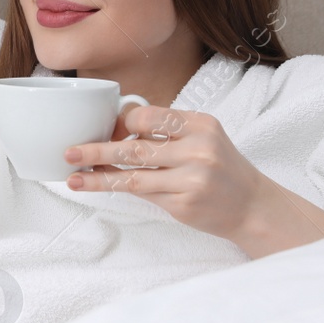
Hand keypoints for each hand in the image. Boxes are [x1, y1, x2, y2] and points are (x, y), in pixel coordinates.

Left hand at [62, 105, 323, 256]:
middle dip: (97, 149)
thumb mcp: (203, 137)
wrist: (254, 206)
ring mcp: (192, 179)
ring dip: (98, 175)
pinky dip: (116, 189)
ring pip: (133, 176)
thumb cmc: (221, 168)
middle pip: (135, 147)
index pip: (149, 116)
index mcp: (201, 124)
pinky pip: (142, 194)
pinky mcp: (185, 204)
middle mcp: (199, 149)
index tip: (103, 129)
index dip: (120, 122)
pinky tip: (95, 187)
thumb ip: (166, 131)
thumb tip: (116, 125)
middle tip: (69, 150)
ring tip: (73, 176)